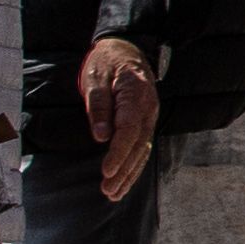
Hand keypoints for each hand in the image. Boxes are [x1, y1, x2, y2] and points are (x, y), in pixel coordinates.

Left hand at [80, 38, 161, 198]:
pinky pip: (143, 146)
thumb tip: (101, 136)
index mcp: (135, 94)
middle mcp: (148, 107)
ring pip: (143, 149)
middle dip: (124, 170)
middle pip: (139, 144)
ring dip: (130, 173)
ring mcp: (150, 115)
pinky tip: (124, 180)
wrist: (127, 50)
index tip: (106, 171)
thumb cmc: (106, 63)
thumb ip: (98, 107)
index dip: (118, 153)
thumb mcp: (94, 79)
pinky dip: (135, 165)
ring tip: (114, 193)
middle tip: (107, 190)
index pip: (129, 129)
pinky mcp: (146, 121)